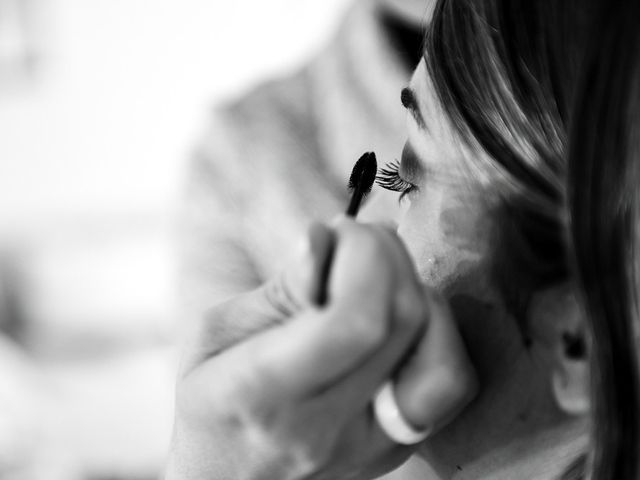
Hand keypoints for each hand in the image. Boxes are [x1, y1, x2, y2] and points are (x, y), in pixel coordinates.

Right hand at [166, 219, 476, 479]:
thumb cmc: (210, 404)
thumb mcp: (213, 336)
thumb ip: (278, 292)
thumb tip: (324, 238)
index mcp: (263, 394)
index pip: (352, 321)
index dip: (364, 259)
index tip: (341, 232)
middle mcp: (325, 428)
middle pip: (401, 322)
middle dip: (388, 257)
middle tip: (356, 240)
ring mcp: (370, 444)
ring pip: (438, 348)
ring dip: (414, 290)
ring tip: (375, 277)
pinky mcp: (398, 445)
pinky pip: (449, 378)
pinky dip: (434, 330)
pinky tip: (397, 316)